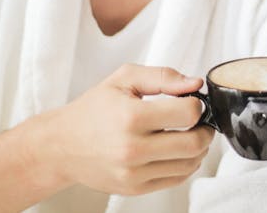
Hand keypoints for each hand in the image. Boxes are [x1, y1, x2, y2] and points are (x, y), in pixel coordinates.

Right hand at [27, 64, 213, 196]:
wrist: (62, 145)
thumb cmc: (93, 109)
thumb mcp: (123, 79)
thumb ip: (163, 77)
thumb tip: (195, 84)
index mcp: (131, 117)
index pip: (188, 113)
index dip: (196, 104)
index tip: (191, 101)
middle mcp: (133, 148)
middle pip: (193, 143)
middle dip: (205, 129)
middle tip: (201, 121)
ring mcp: (134, 173)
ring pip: (189, 164)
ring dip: (199, 148)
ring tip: (189, 134)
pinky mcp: (135, 188)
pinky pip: (176, 179)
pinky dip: (185, 165)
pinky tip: (177, 150)